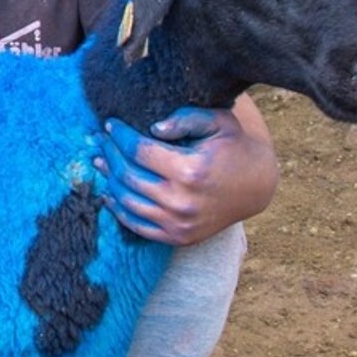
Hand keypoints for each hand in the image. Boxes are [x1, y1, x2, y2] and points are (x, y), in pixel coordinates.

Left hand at [95, 103, 276, 245]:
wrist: (256, 186)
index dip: (120, 136)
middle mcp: (182, 201)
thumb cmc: (233, 147)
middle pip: (128, 175)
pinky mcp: (177, 237)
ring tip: (100, 162)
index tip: (110, 125)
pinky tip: (109, 193)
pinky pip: (137, 225)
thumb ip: (186, 119)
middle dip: (109, 154)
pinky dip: (118, 209)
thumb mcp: (218, 122)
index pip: (139, 151)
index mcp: (190, 170)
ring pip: (127, 200)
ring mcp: (178, 223)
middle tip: (100, 141)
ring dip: (108, 179)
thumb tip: (153, 128)